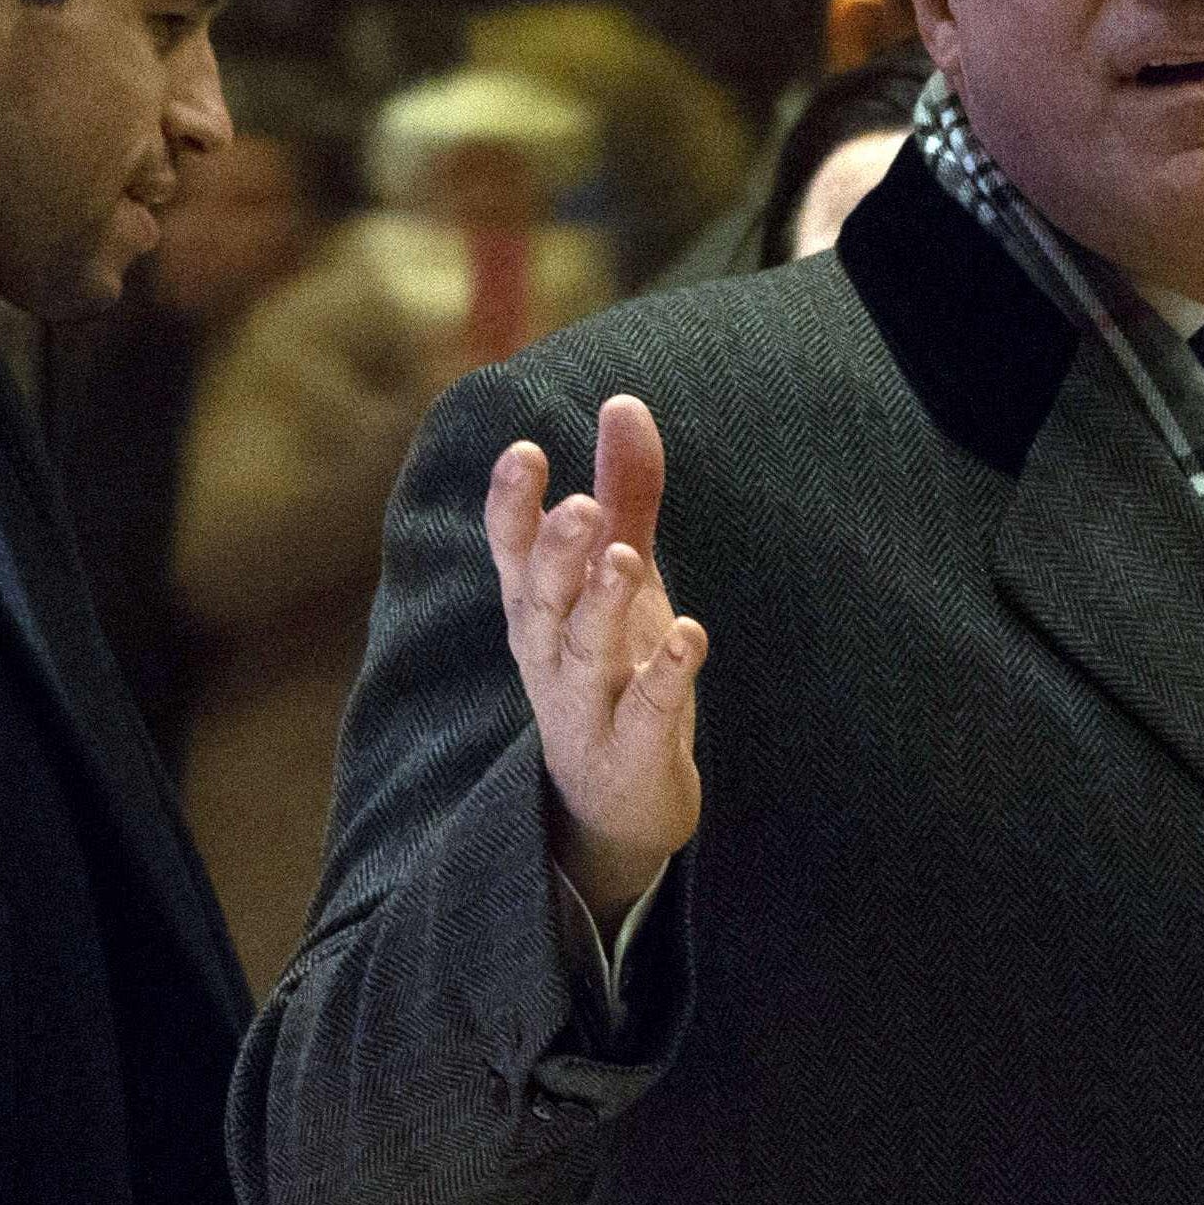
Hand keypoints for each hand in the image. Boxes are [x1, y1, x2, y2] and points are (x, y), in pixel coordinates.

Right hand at [485, 394, 706, 917]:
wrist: (615, 803)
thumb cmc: (612, 668)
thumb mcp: (615, 575)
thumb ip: (623, 492)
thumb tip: (624, 401)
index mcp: (538, 607)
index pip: (512, 551)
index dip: (513, 505)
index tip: (526, 452)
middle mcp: (551, 654)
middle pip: (543, 599)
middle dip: (557, 554)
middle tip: (581, 510)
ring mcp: (588, 706)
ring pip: (586, 653)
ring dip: (602, 607)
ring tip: (626, 560)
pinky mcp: (634, 749)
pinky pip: (649, 711)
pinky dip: (667, 676)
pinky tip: (691, 635)